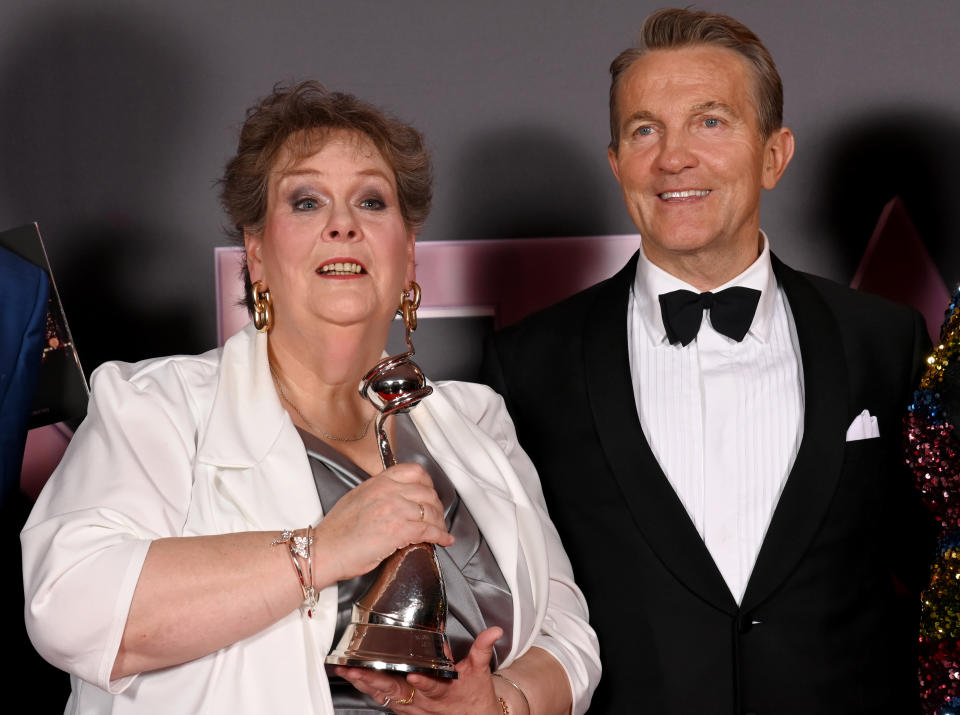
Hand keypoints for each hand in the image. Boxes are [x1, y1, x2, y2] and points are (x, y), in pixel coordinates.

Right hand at [313, 462, 452, 581]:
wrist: (324, 550)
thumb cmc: (336, 532)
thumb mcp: (356, 498)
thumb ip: (378, 493)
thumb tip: (396, 497)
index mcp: (378, 482)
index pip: (415, 471)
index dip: (428, 484)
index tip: (430, 494)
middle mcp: (388, 492)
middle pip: (427, 492)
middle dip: (436, 507)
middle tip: (436, 517)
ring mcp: (394, 510)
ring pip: (431, 511)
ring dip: (439, 523)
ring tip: (440, 530)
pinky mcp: (398, 530)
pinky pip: (429, 530)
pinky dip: (441, 536)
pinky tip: (443, 541)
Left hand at [336, 627, 503, 713]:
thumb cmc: (475, 694)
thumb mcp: (480, 670)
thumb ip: (482, 648)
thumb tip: (494, 631)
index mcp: (444, 690)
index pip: (432, 685)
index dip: (421, 681)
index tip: (412, 673)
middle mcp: (425, 702)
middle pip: (398, 692)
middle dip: (376, 681)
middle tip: (358, 670)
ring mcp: (412, 708)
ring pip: (386, 696)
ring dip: (366, 685)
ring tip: (348, 672)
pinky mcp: (405, 710)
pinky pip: (383, 700)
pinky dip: (368, 690)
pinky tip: (355, 680)